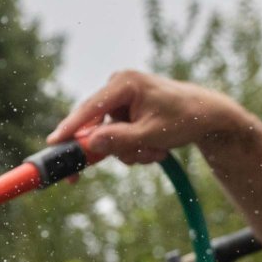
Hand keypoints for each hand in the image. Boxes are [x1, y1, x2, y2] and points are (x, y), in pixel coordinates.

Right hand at [48, 70, 252, 164]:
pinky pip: (116, 134)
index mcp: (124, 84)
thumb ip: (120, 139)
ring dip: (128, 151)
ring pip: (107, 135)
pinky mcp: (125, 109)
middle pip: (94, 125)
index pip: (89, 109)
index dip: (69, 128)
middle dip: (111, 149)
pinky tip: (153, 148)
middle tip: (87, 177)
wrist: (209, 115)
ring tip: (155, 152)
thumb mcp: (152, 135)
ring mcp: (121, 97)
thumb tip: (89, 142)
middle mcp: (118, 85)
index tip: (52, 143)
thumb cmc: (184, 119)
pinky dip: (132, 147)